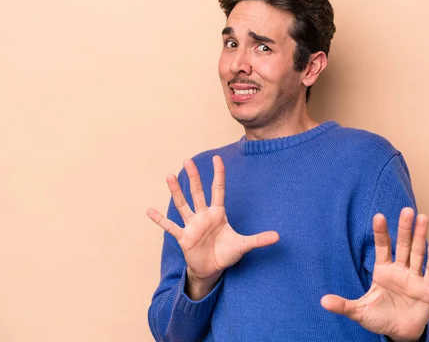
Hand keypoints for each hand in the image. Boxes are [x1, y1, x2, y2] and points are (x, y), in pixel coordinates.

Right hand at [147, 155, 279, 298]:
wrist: (212, 269)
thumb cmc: (226, 253)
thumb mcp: (244, 245)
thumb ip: (259, 239)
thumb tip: (279, 237)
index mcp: (218, 214)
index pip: (218, 190)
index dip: (218, 175)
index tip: (217, 158)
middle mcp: (203, 216)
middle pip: (198, 193)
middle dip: (194, 177)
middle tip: (188, 161)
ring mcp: (192, 225)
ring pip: (183, 205)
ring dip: (176, 191)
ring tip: (169, 176)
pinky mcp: (184, 237)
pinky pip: (170, 227)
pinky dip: (160, 220)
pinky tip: (149, 210)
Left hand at [321, 208, 428, 341]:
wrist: (400, 334)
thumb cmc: (379, 318)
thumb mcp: (359, 312)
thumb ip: (343, 305)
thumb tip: (322, 301)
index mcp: (383, 270)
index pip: (382, 247)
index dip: (381, 232)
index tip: (379, 216)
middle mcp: (399, 270)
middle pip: (402, 245)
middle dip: (404, 228)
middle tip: (406, 210)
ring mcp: (414, 278)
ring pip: (417, 253)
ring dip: (420, 236)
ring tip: (423, 218)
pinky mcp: (427, 289)